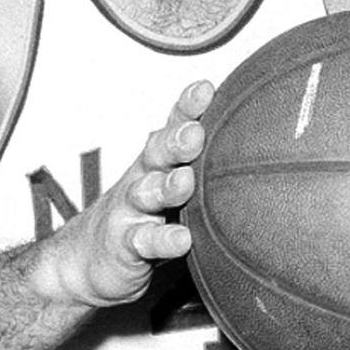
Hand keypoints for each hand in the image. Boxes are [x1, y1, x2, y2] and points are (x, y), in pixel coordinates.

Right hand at [49, 80, 213, 307]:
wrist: (85, 260)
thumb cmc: (143, 217)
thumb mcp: (172, 188)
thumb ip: (206, 170)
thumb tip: (263, 155)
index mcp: (159, 160)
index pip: (173, 127)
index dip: (187, 107)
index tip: (205, 89)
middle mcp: (143, 178)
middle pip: (157, 153)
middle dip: (176, 141)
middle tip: (194, 133)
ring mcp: (131, 210)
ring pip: (147, 193)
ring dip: (167, 186)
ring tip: (185, 182)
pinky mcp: (124, 245)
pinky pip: (143, 240)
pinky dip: (162, 240)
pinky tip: (182, 240)